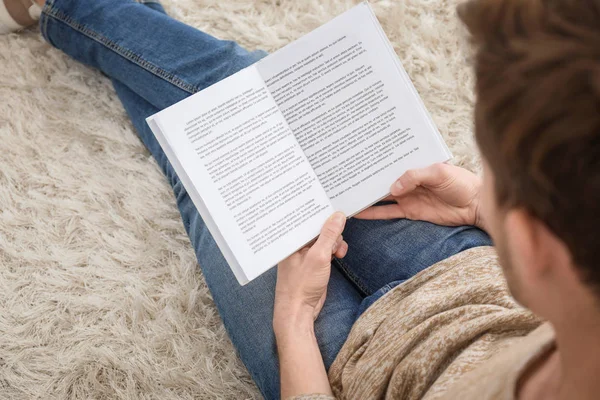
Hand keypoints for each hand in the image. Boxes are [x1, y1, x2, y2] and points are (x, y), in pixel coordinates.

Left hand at [274, 212, 346, 333]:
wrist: (298, 311)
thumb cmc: (301, 285)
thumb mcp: (319, 256)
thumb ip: (329, 235)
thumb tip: (338, 215)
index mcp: (292, 239)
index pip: (307, 219)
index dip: (322, 214)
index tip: (337, 209)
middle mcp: (297, 244)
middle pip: (319, 228)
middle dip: (332, 233)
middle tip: (337, 243)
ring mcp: (305, 254)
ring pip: (325, 239)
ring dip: (335, 244)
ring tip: (338, 254)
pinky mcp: (313, 263)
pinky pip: (326, 250)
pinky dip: (333, 252)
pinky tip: (338, 256)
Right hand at [355, 163, 485, 229]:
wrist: (475, 205)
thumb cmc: (461, 183)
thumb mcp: (439, 172)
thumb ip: (415, 176)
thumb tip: (393, 187)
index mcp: (414, 165)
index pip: (390, 162)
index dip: (376, 161)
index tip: (358, 159)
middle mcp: (408, 180)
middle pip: (382, 179)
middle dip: (366, 178)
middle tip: (346, 178)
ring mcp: (407, 196)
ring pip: (381, 196)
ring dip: (366, 197)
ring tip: (347, 196)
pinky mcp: (409, 212)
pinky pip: (387, 213)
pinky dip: (374, 214)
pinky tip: (359, 213)